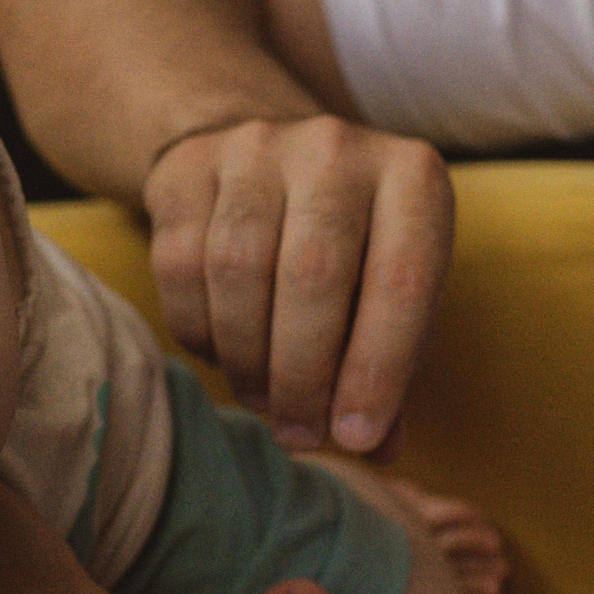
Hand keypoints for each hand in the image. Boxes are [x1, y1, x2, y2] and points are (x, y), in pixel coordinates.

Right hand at [143, 115, 452, 455]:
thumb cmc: (351, 242)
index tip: (357, 437)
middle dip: (302, 374)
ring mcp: (256, 147)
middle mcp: (336, 148)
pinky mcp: (190, 165)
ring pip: (238, 269)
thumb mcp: (390, 285)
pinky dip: (198, 327)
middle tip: (300, 433)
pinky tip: (221, 353)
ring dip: (247, 357)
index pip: (401, 281)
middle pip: (312, 276)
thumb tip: (379, 447)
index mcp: (412, 176)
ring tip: (262, 399)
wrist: (267, 154)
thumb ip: (392, 359)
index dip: (378, 370)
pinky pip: (181, 261)